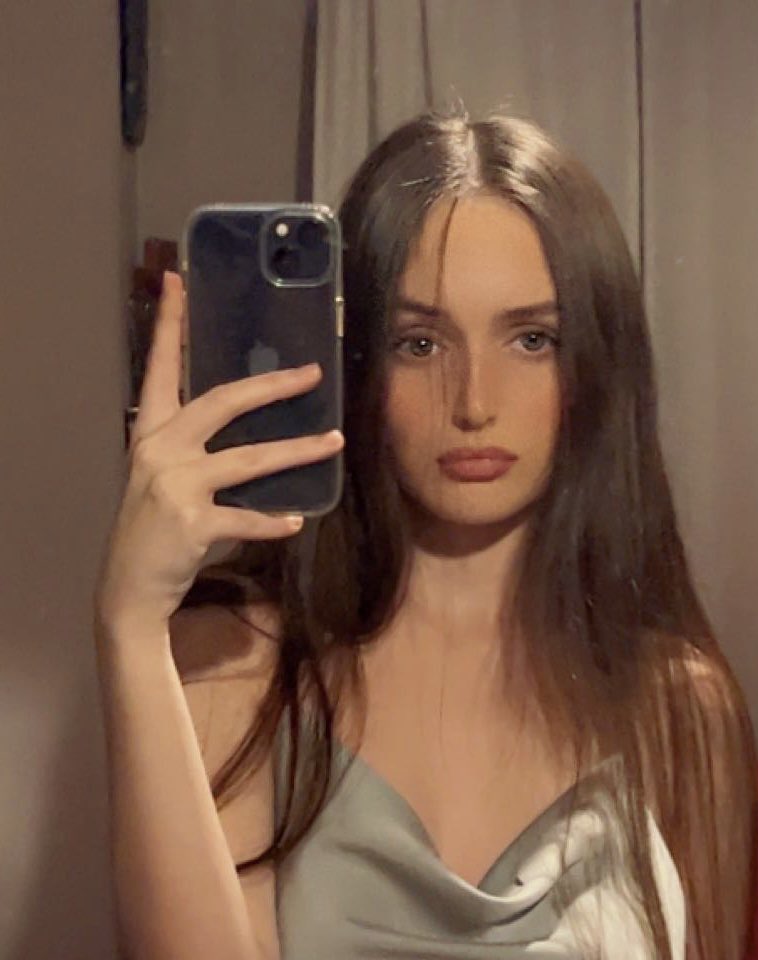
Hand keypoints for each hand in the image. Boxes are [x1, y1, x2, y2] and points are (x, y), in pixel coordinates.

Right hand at [94, 270, 344, 632]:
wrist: (130, 586)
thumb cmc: (156, 530)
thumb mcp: (165, 478)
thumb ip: (197, 451)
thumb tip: (253, 432)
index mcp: (151, 432)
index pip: (159, 368)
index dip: (168, 324)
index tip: (176, 280)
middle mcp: (161, 450)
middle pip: (221, 402)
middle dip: (271, 386)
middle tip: (313, 374)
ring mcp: (175, 486)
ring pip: (249, 459)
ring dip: (297, 451)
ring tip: (333, 441)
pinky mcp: (192, 524)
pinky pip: (246, 517)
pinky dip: (274, 521)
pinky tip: (296, 521)